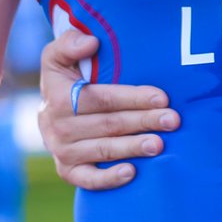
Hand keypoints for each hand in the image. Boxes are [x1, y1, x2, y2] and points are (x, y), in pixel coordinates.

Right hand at [38, 28, 178, 189]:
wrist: (48, 108)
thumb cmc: (65, 77)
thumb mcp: (59, 55)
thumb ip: (70, 43)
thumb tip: (91, 42)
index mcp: (58, 97)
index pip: (101, 99)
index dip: (132, 98)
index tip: (162, 98)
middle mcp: (57, 127)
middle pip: (108, 125)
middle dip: (144, 121)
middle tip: (173, 120)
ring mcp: (61, 151)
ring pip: (103, 150)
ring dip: (133, 148)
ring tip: (160, 144)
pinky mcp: (66, 170)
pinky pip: (86, 179)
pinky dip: (108, 179)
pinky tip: (132, 173)